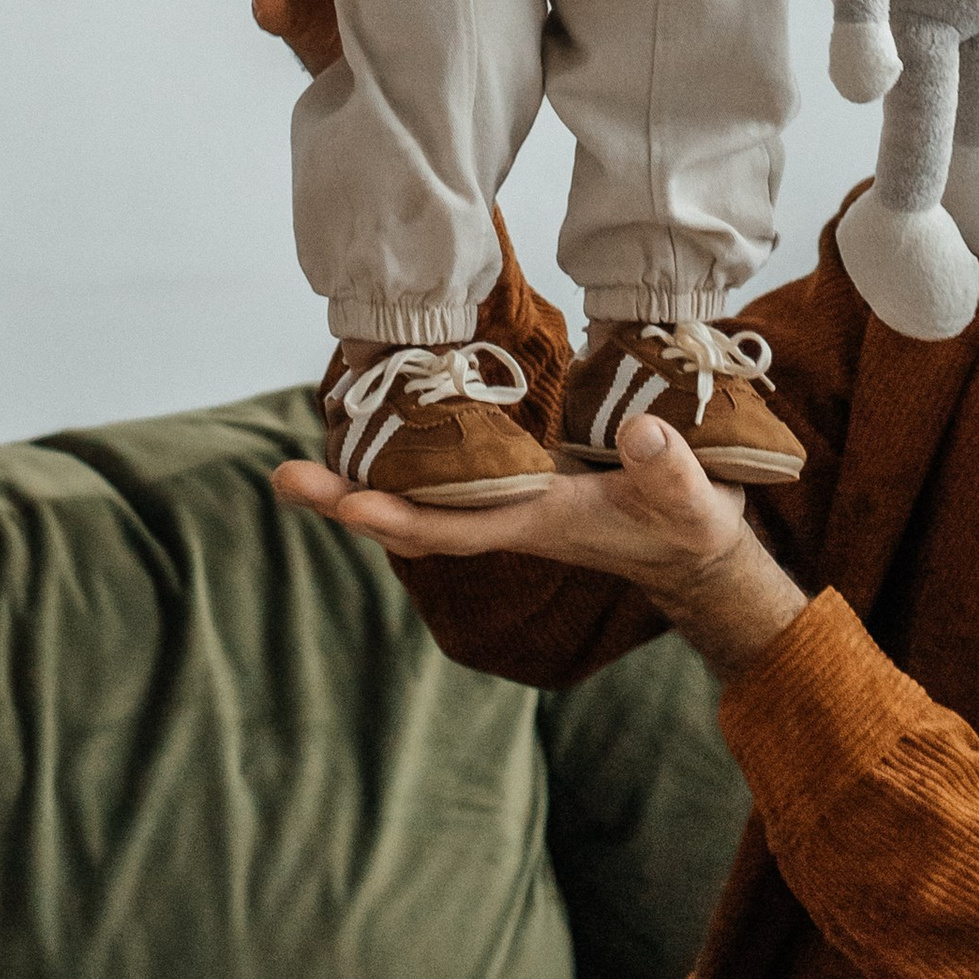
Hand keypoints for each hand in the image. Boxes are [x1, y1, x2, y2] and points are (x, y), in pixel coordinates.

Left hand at [272, 413, 808, 678]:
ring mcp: (507, 503)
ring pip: (420, 498)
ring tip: (299, 462)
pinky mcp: (514, 485)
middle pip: (413, 517)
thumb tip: (639, 428)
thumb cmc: (691, 525)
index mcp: (539, 522)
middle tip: (282, 476)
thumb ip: (667, 466)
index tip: (345, 504)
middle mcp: (508, 517)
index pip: (455, 526)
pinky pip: (442, 479)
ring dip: (360, 482)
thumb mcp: (691, 497)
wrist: (695, 549)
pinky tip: (370, 436)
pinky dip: (399, 461)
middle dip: (348, 500)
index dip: (399, 517)